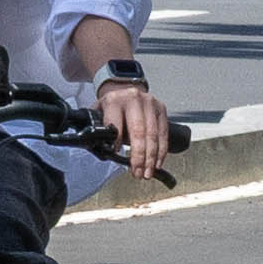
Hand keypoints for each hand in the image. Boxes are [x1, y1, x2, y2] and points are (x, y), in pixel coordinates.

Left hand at [91, 62, 179, 185]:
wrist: (124, 90)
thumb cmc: (111, 107)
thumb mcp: (99, 113)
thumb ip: (100, 130)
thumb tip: (103, 150)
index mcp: (114, 100)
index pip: (116, 125)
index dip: (117, 142)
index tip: (117, 156)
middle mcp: (133, 99)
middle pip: (139, 131)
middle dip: (139, 155)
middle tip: (138, 172)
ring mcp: (150, 103)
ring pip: (153, 134)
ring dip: (151, 157)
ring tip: (147, 172)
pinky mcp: (161, 108)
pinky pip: (163, 133)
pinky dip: (161, 151)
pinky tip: (157, 163)